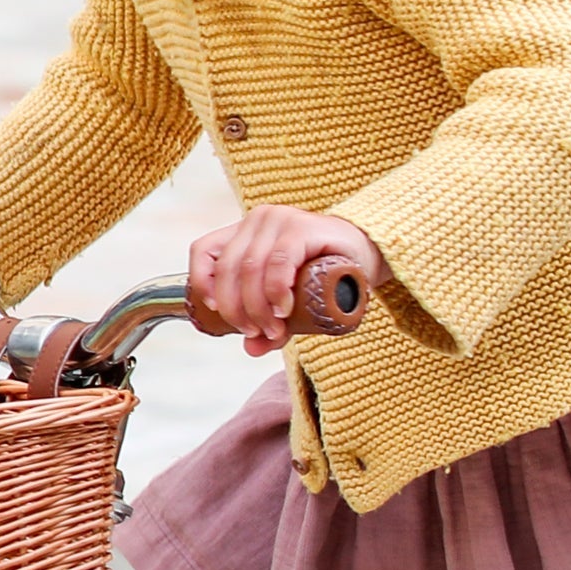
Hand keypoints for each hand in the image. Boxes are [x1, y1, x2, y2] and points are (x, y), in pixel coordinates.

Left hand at [188, 208, 384, 355]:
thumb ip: (269, 322)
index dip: (202, 283)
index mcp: (243, 232)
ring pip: (250, 267)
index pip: (203, 251)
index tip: (217, 312)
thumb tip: (251, 349)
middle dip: (237, 309)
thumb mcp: (290, 301)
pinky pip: (278, 260)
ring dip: (257, 307)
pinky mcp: (303, 227)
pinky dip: (276, 289)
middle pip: (228, 268)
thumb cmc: (324, 275)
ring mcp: (280, 220)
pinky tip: (283, 309)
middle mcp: (257, 220)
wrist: (368, 253)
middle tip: (257, 334)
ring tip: (274, 330)